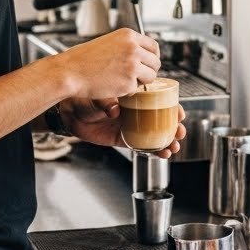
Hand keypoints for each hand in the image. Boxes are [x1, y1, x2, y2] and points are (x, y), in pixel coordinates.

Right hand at [60, 28, 160, 99]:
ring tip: (123, 81)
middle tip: (137, 76)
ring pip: (150, 77)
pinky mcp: (128, 82)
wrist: (69, 72)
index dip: (152, 57)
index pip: (153, 46)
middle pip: (155, 62)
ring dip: (140, 82)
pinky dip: (128, 91)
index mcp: (128, 36)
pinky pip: (136, 89)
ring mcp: (132, 65)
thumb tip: (142, 55)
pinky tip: (113, 86)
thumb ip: (126, 46)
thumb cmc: (82, 59)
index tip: (148, 63)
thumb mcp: (108, 43)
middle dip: (148, 71)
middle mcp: (133, 48)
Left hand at [60, 98, 186, 154]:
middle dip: (174, 127)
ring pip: (154, 135)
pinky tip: (163, 154)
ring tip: (174, 146)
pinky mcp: (123, 139)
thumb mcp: (97, 95)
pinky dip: (153, 151)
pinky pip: (141, 146)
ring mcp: (130, 126)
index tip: (180, 112)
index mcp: (133, 96)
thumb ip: (106, 102)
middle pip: (161, 119)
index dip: (172, 106)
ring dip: (167, 141)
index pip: (158, 100)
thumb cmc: (83, 96)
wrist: (69, 112)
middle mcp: (135, 111)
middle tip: (180, 132)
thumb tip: (114, 110)